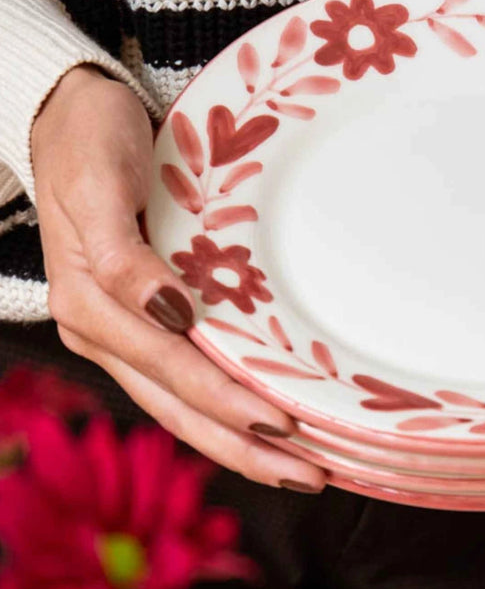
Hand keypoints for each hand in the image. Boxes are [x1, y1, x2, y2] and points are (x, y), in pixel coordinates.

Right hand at [31, 67, 326, 491]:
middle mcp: (102, 331)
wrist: (67, 113)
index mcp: (89, 305)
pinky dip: (223, 411)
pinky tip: (261, 427)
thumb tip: (167, 312)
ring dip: (239, 443)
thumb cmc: (88, 139)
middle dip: (243, 448)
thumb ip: (122, 257)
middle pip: (177, 408)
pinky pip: (181, 382)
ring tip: (301, 469)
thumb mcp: (98, 185)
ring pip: (180, 407)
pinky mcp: (139, 321)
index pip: (168, 368)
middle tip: (312, 476)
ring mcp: (120, 332)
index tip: (282, 423)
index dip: (225, 401)